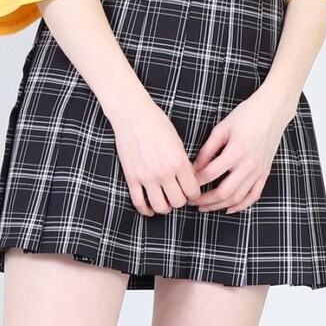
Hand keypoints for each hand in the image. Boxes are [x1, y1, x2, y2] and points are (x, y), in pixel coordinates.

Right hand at [110, 96, 201, 216]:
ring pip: (160, 207)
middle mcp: (164, 172)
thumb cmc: (157, 123)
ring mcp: (146, 176)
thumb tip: (189, 180)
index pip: (193, 192)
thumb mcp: (178, 142)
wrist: (132, 114)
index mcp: (179, 162)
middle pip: (178, 202)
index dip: (193, 194)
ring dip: (164, 207)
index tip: (189, 191)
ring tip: (164, 201)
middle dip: (179, 201)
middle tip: (177, 194)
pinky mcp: (131, 177)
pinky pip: (139, 203)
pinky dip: (145, 210)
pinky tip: (149, 209)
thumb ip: (184, 163)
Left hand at [189, 88, 292, 213]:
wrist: (273, 111)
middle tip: (191, 201)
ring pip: (237, 198)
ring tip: (205, 207)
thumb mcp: (221, 129)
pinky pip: (253, 196)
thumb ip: (207, 150)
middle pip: (223, 192)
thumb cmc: (246, 115)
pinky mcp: (265, 173)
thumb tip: (194, 168)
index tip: (186, 183)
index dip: (195, 182)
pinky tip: (228, 209)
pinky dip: (241, 206)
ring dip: (219, 206)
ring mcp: (258, 171)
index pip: (210, 174)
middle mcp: (249, 165)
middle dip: (204, 200)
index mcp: (236, 151)